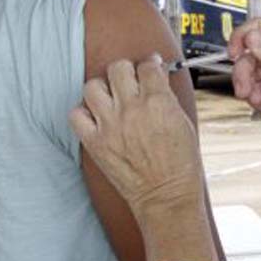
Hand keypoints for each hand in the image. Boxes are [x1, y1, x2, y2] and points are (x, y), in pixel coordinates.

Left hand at [69, 55, 203, 218]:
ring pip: (93, 86)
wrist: (166, 195)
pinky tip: (96, 117)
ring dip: (103, 88)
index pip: (147, 66)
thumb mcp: (184, 122)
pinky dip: (84, 112)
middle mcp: (131, 109)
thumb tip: (157, 79)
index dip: (150, 64)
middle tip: (130, 80)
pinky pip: (76, 114)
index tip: (150, 68)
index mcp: (158, 102)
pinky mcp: (95, 142)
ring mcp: (110, 125)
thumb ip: (167, 97)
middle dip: (126, 71)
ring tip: (111, 97)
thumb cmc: (180, 164)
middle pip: (118, 68)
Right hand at [228, 18, 260, 133]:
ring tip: (257, 99)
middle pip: (249, 55)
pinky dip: (257, 100)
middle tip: (245, 86)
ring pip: (250, 75)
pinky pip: (257, 92)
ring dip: (248, 88)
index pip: (258, 28)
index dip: (243, 39)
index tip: (235, 53)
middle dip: (243, 71)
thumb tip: (253, 37)